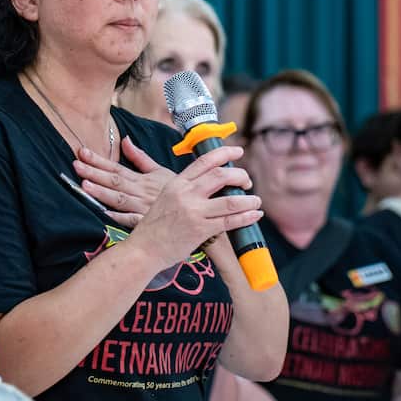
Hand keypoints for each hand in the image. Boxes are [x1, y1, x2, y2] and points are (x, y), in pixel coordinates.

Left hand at [73, 136, 176, 226]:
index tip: (82, 152)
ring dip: (102, 192)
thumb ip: (140, 157)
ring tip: (85, 185)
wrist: (199, 208)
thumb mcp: (159, 170)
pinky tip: (103, 213)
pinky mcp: (146, 222)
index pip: (116, 167)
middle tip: (76, 165)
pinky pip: (131, 220)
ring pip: (119, 199)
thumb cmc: (176, 191)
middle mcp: (139, 192)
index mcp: (141, 179)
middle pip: (114, 181)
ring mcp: (142, 207)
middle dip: (94, 173)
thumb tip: (125, 140)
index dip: (99, 160)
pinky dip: (118, 217)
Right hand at [127, 146, 260, 270]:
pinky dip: (246, 217)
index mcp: (177, 183)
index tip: (238, 152)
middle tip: (247, 182)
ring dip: (248, 200)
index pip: (204, 161)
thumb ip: (185, 188)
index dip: (224, 153)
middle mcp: (186, 194)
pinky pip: (229, 221)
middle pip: (221, 176)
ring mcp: (193, 212)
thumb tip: (209, 183)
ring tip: (256, 201)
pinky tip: (254, 215)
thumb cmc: (155, 225)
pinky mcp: (200, 230)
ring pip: (230, 201)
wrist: (144, 249)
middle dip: (240, 176)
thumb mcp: (165, 197)